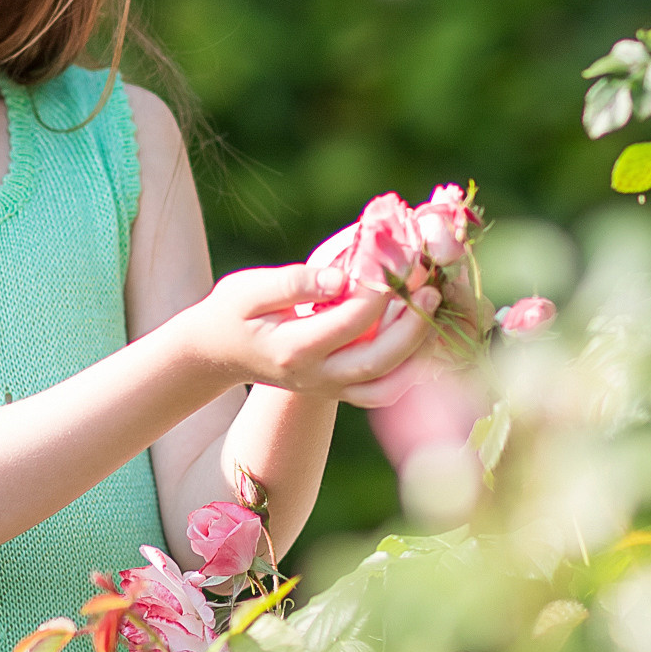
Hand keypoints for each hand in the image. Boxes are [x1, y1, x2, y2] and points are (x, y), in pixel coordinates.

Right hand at [181, 263, 437, 399]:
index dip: (378, 291)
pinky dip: (407, 372)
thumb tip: (341, 277)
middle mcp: (315, 376)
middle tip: (431, 290)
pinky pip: (381, 392)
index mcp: (293, 349)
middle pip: (376, 362)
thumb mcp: (249, 289)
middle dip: (410, 327)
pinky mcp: (337, 390)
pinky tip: (420, 338)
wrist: (218, 352)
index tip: (398, 259)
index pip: (349, 322)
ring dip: (415, 353)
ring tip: (431, 312)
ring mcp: (328, 389)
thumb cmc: (233, 311)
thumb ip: (294, 283)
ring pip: (384, 385)